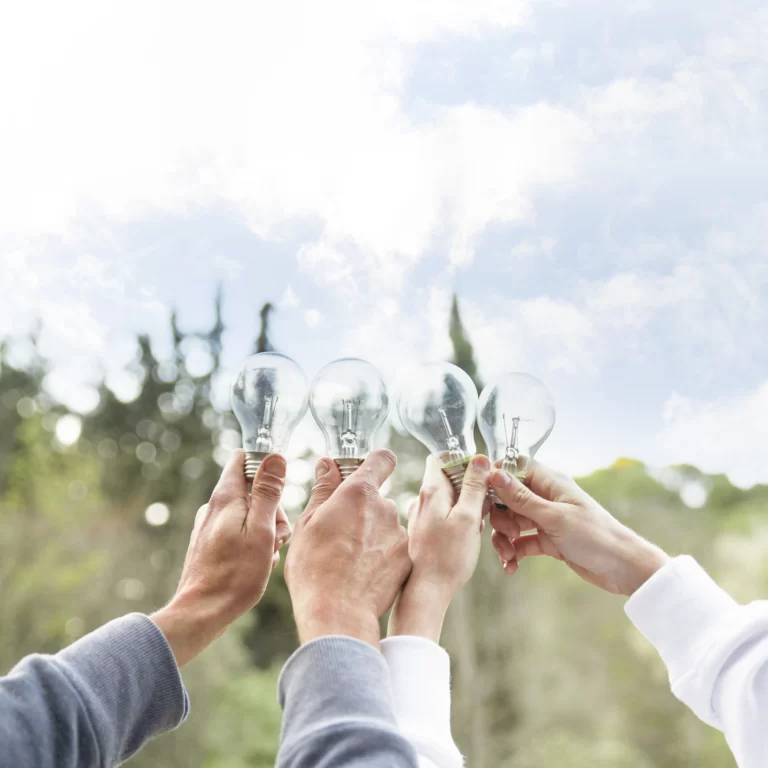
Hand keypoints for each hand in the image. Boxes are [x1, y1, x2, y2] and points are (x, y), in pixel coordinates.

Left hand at [152, 450, 290, 665]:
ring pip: (250, 514)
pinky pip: (241, 532)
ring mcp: (211, 525)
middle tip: (276, 538)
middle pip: (253, 490)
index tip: (279, 490)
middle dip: (272, 510)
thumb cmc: (235, 574)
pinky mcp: (211, 543)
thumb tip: (274, 457)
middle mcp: (215, 506)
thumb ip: (268, 492)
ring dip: (266, 531)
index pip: (244, 459)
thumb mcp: (261, 530)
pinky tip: (257, 564)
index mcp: (226, 497)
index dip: (265, 468)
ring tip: (266, 556)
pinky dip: (253, 544)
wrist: (202, 612)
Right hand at [285, 450, 411, 648]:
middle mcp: (385, 507)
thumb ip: (323, 489)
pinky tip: (364, 573)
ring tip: (350, 560)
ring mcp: (399, 533)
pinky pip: (395, 548)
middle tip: (340, 534)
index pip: (382, 459)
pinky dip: (383, 556)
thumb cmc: (314, 567)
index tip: (363, 473)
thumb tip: (328, 464)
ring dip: (373, 535)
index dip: (375, 463)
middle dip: (363, 510)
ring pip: (386, 525)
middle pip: (378, 498)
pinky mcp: (407, 558)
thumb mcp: (308, 523)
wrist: (337, 612)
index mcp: (358, 492)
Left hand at [388, 454, 490, 641]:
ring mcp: (420, 516)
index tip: (480, 472)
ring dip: (466, 505)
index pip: (441, 458)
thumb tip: (480, 459)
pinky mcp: (423, 532)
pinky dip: (458, 520)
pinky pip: (443, 516)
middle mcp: (421, 500)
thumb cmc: (447, 557)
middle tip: (486, 503)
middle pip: (447, 478)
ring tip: (479, 524)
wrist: (426, 592)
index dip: (462, 460)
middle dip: (470, 486)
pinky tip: (467, 537)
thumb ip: (474, 487)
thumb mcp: (468, 518)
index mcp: (431, 491)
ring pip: (448, 499)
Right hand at [489, 462, 668, 595]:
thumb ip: (521, 498)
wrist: (623, 568)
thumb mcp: (553, 517)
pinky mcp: (548, 540)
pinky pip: (521, 542)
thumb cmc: (595, 536)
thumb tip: (494, 474)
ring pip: (511, 522)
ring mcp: (546, 519)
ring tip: (508, 556)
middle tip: (504, 534)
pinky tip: (512, 567)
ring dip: (504, 539)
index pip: (515, 468)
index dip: (496, 478)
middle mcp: (546, 497)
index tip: (481, 494)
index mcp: (550, 482)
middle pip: (507, 498)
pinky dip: (514, 553)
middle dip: (499, 517)